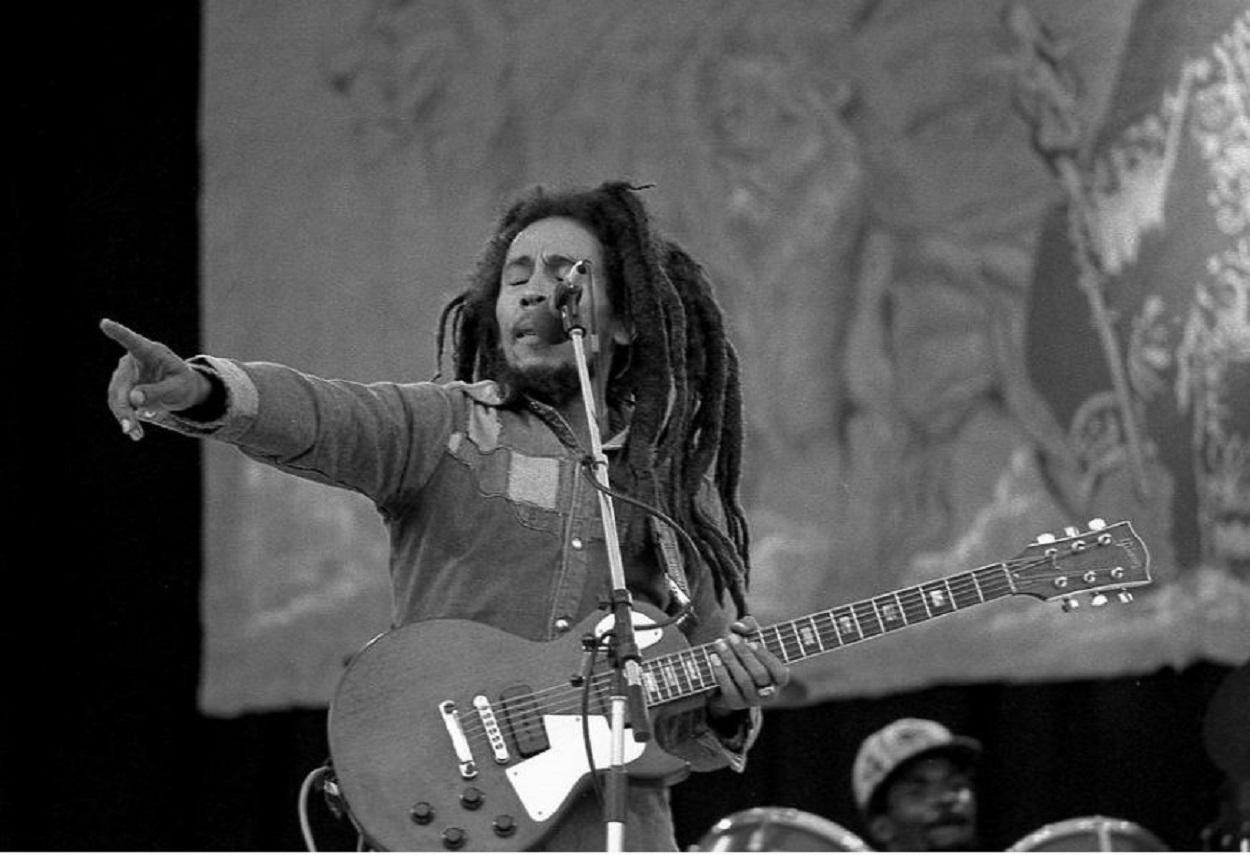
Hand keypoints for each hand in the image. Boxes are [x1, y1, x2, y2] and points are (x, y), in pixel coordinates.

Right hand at [101, 318, 209, 440]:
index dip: (119, 333)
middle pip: (121, 384)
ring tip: (135, 434)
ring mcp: (124, 374)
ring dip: (124, 416)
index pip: (133, 341)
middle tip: (129, 427)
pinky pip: (119, 404)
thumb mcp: (177, 388)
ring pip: (116, 397)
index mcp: (150, 352)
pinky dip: (125, 418)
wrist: (180, 389)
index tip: (105, 323)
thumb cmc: (183, 382)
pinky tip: (134, 432)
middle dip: (123, 407)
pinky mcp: (121, 388)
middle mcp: (132, 361)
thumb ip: (158, 391)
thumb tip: (134, 399)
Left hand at [707, 616, 790, 714]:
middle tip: (731, 637)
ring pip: (744, 681)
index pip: (780, 672)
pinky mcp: (735, 703)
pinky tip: (713, 658)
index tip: (752, 642)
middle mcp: (769, 693)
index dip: (766, 657)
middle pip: (759, 674)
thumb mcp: (751, 636)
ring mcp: (752, 700)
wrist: (731, 676)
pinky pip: (728, 689)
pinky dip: (721, 672)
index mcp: (779, 679)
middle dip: (744, 654)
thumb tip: (739, 627)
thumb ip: (749, 625)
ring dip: (730, 660)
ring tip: (719, 643)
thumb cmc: (746, 652)